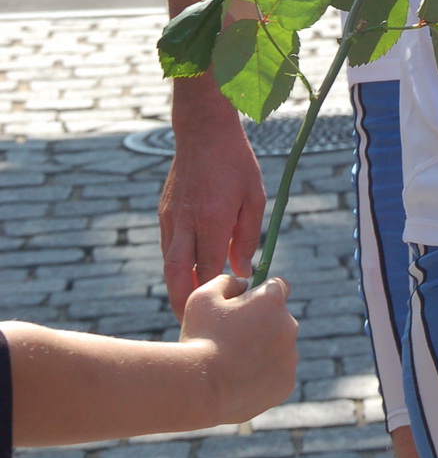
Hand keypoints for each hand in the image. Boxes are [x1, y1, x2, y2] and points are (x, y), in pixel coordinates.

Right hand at [160, 79, 266, 318]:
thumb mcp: (254, 196)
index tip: (230, 310)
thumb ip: (249, 235)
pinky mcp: (164, 214)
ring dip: (179, 289)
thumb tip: (242, 269)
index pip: (211, 269)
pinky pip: (169, 249)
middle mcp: (186, 224)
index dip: (218, 293)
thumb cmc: (235, 161)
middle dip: (184, 305)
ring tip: (192, 309)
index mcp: (212, 220)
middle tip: (193, 327)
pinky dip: (177, 267)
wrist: (202, 130)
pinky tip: (190, 276)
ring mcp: (171, 219)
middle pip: (178, 276)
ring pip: (169, 265)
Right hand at [181, 273, 297, 423]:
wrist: (200, 390)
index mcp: (271, 300)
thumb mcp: (204, 298)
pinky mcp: (286, 384)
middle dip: (261, 326)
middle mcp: (289, 325)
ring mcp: (290, 357)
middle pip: (279, 320)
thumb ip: (227, 282)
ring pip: (279, 349)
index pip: (279, 286)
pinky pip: (277, 375)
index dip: (262, 295)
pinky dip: (263, 378)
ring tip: (232, 366)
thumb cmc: (200, 339)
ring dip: (262, 352)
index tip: (248, 306)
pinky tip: (240, 383)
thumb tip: (242, 285)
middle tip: (232, 341)